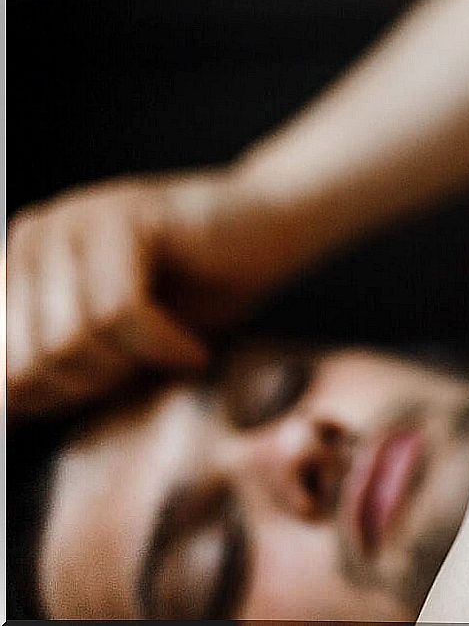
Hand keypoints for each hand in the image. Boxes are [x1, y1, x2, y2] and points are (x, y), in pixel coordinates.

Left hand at [6, 169, 299, 417]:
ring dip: (129, 364)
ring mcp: (76, 221)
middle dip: (91, 385)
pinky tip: (191, 351)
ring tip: (171, 357)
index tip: (107, 395)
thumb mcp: (113, 346)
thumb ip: (54, 370)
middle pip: (27, 357)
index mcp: (18, 267)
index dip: (49, 398)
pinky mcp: (125, 217)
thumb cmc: (202, 290)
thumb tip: (3, 419)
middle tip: (144, 374)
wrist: (273, 228)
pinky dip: (161, 345)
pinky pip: (120, 311)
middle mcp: (34, 238)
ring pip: (71, 337)